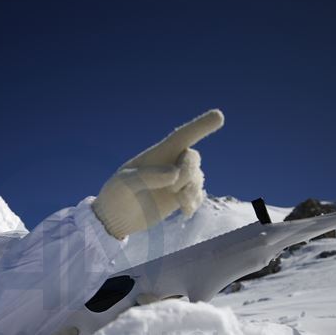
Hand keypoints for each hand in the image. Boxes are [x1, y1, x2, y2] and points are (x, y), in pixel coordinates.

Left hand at [92, 109, 223, 238]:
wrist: (116, 218)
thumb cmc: (116, 195)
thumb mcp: (125, 184)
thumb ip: (147, 176)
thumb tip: (174, 174)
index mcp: (158, 154)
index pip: (183, 136)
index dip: (201, 125)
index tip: (219, 116)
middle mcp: (171, 164)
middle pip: (192, 158)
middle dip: (188, 171)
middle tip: (173, 188)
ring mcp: (177, 182)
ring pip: (197, 178)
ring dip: (191, 190)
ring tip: (178, 201)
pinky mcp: (180, 199)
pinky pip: (197, 196)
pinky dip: (194, 202)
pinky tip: (184, 211)